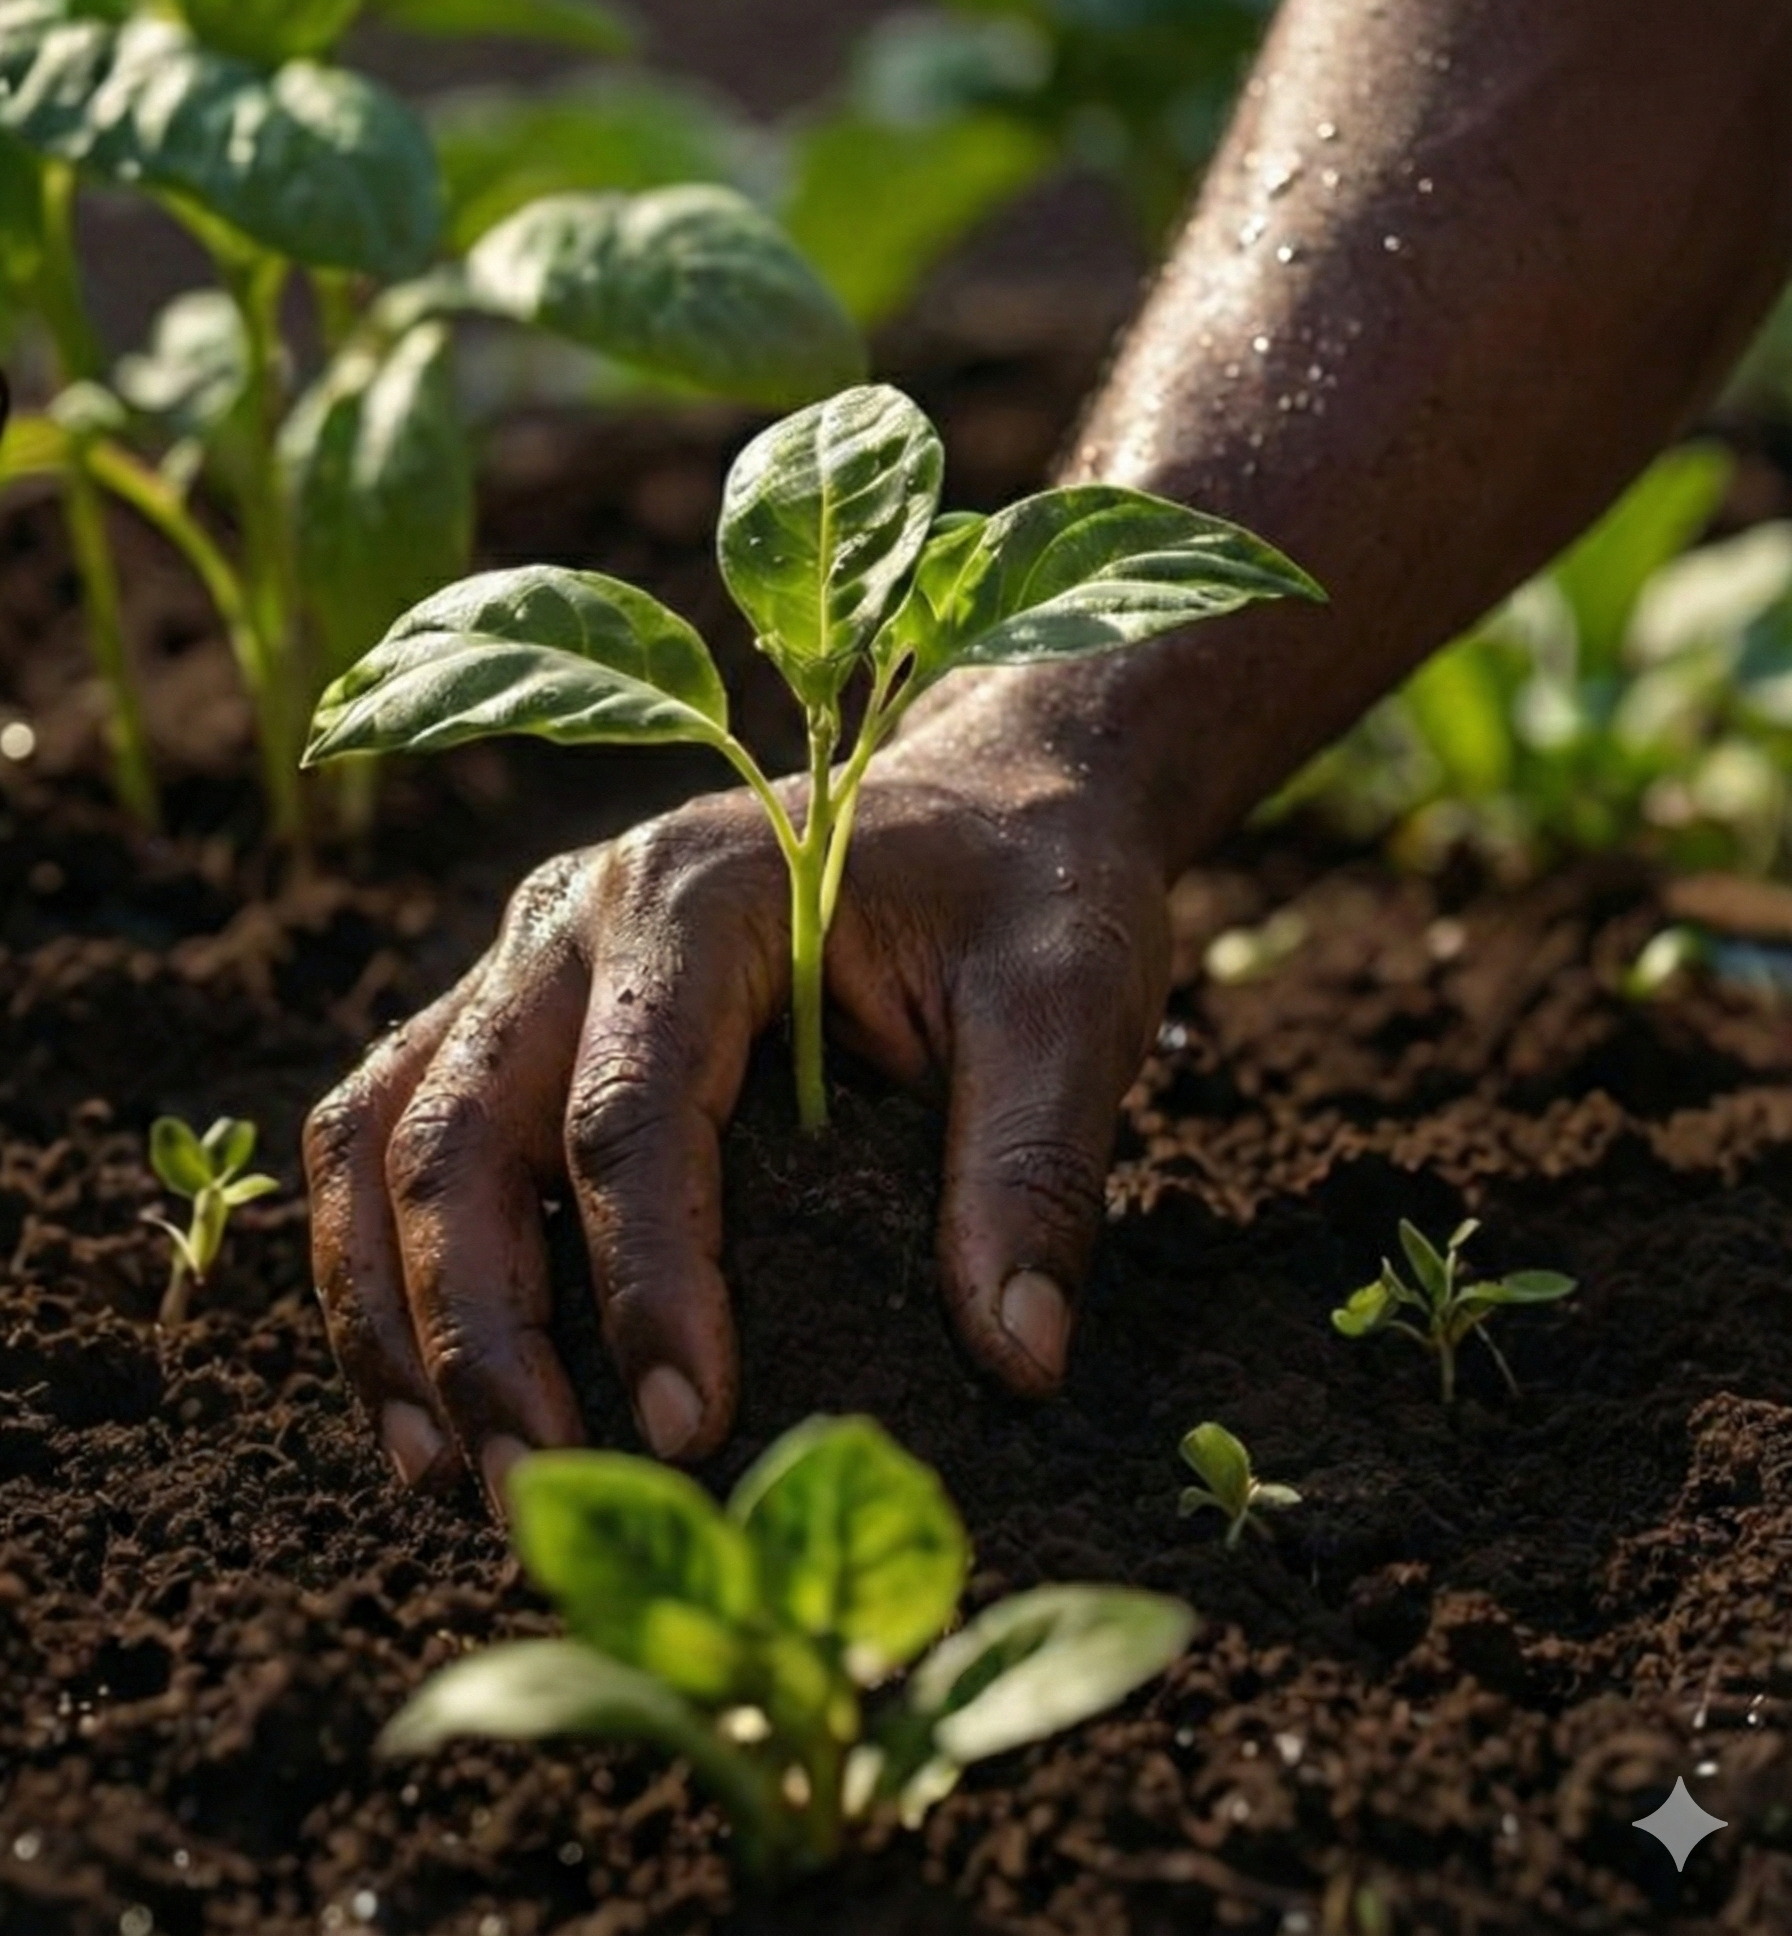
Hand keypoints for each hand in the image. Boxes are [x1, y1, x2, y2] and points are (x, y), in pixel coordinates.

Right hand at [303, 722, 1169, 1506]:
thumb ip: (1034, 1168)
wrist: (1000, 782)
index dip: (643, 1284)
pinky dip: (380, 1256)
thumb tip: (1016, 1362)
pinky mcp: (519, 998)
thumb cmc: (1035, 885)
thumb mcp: (1070, 1003)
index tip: (689, 1432)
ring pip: (382, 1131)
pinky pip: (391, 1121)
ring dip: (393, 1311)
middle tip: (537, 1495)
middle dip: (479, 1335)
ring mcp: (531, 951)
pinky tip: (425, 1385)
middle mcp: (578, 912)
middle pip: (458, 1132)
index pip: (626, 1113)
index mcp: (701, 896)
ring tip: (444, 1473)